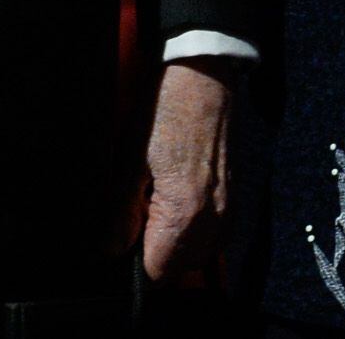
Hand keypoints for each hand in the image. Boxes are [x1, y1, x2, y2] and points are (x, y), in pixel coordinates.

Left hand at [139, 59, 238, 280]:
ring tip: (150, 205)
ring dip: (173, 242)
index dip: (133, 265)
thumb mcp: (129, 160)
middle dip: (154, 255)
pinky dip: (192, 226)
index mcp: (186, 214)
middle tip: (131, 222)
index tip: (118, 247)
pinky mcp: (233, 195)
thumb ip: (120, 213)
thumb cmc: (165, 109)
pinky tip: (172, 197)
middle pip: (181, 267)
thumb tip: (110, 249)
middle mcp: (215, 219)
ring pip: (198, 251)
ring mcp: (229, 208)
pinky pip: (213, 231)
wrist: (203, 73)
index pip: (159, 271)